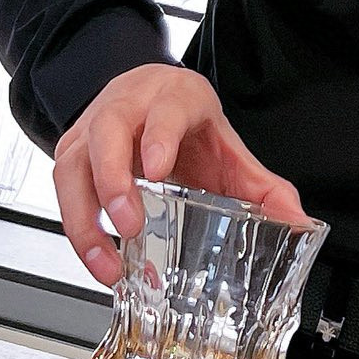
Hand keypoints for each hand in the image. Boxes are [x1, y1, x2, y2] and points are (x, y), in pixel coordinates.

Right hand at [52, 62, 311, 285]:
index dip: (159, 136)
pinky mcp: (71, 152)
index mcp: (174, 97)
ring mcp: (91, 126)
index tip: (157, 169)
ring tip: (107, 261)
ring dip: (83, 215)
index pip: (165, 108)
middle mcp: (126, 105)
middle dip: (112, 179)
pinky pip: (63, 188)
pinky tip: (97, 259)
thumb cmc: (188, 126)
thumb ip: (262, 186)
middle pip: (107, 131)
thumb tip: (296, 221)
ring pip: (72, 162)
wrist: (151, 98)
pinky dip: (76, 227)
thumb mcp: (227, 146)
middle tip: (128, 222)